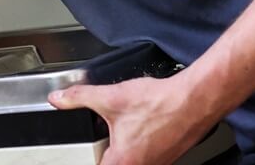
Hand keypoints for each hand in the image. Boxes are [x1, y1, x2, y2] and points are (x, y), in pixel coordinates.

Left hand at [49, 76, 218, 164]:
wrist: (194, 100)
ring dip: (122, 151)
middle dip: (105, 151)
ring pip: (130, 162)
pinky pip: (145, 158)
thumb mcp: (111, 98)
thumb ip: (80, 97)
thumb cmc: (161, 104)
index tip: (91, 149)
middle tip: (104, 137)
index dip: (90, 157)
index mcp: (122, 163)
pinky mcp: (165, 157)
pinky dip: (138, 146)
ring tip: (123, 131)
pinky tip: (140, 129)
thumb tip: (59, 98)